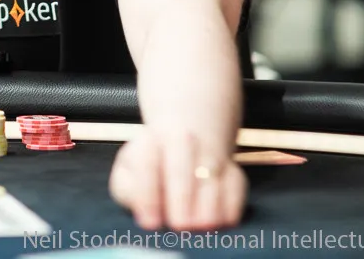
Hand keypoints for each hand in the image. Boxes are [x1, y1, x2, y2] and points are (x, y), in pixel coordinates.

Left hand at [109, 126, 245, 230]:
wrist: (187, 137)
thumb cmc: (152, 165)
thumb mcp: (128, 171)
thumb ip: (127, 188)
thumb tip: (141, 208)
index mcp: (151, 141)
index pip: (146, 164)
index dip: (148, 196)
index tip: (150, 222)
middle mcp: (183, 141)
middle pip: (181, 168)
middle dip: (181, 198)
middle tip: (179, 224)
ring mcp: (210, 154)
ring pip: (211, 177)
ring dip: (208, 205)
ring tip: (200, 226)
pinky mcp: (234, 171)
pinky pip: (236, 188)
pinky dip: (230, 206)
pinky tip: (220, 221)